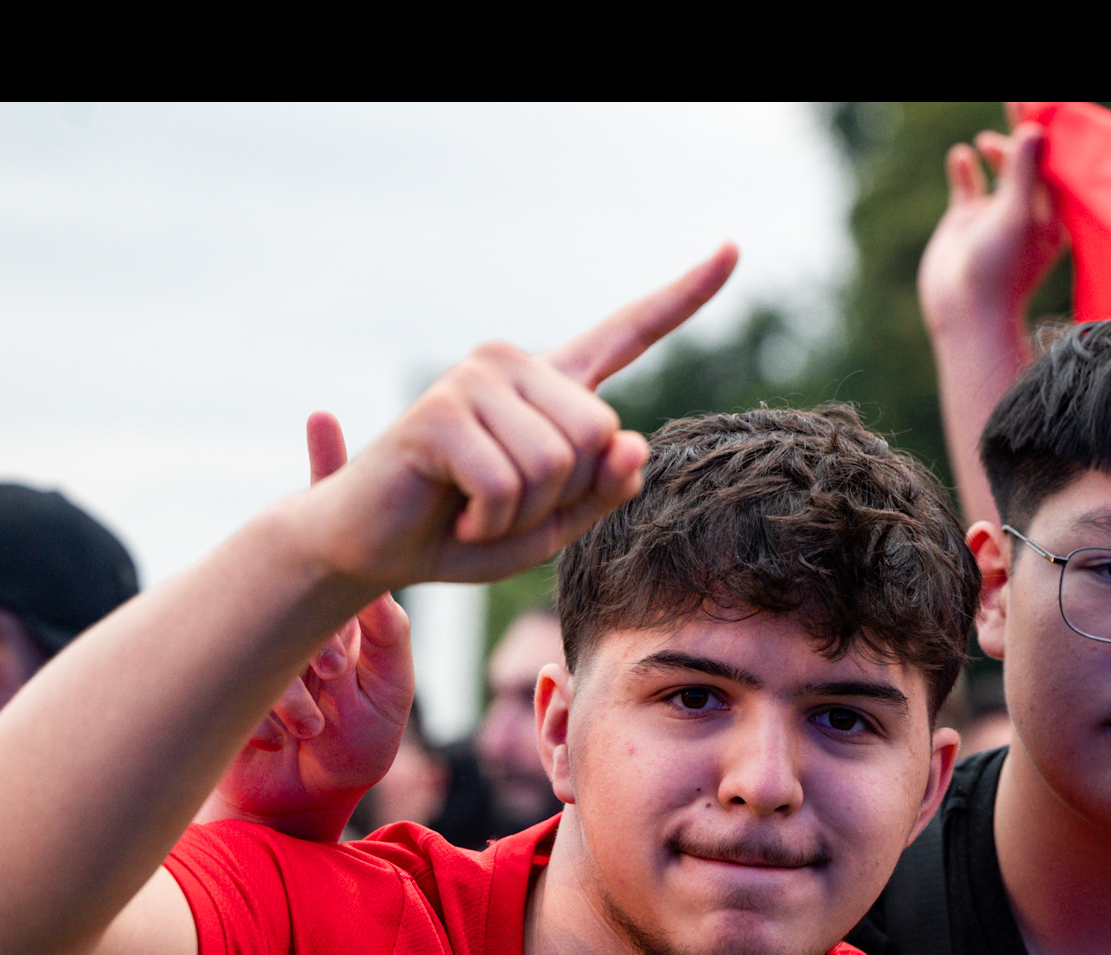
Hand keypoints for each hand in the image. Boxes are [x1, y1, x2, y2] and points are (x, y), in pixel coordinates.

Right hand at [201, 412, 416, 841]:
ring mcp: (271, 640)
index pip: (351, 543)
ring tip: (322, 716)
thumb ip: (386, 646)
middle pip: (300, 568)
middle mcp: (308, 616)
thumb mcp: (384, 697)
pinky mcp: (240, 672)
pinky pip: (264, 677)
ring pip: (280, 633)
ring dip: (307, 682)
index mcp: (350, 613)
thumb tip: (384, 603)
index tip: (320, 421)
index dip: (331, 481)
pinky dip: (288, 710)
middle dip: (314, 577)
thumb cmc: (353, 747)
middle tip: (327, 595)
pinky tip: (300, 734)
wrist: (301, 800)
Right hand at [301, 244, 738, 590]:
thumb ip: (604, 488)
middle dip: (563, 495)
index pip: (630, 332)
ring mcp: (475, 379)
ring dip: (522, 514)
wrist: (377, 549)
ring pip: (556, 464)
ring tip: (477, 508)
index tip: (733, 250)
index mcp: (556, 385)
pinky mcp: (440, 410)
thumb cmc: (467, 532)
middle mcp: (516, 365)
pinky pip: (507, 483)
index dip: (684, 295)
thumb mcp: (557, 523)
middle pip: (600, 434)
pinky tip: (458, 513)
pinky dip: (490, 521)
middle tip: (504, 504)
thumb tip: (632, 440)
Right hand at [918, 125, 1064, 337]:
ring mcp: (995, 215)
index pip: (1055, 163)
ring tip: (985, 142)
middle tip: (1014, 103)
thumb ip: (1024, 172)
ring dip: (996, 150)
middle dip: (1023, 133)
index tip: (1039, 105)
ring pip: (1000, 170)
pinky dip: (966, 168)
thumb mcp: (1016, 216)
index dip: (1049, 133)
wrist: (964, 312)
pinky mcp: (966, 222)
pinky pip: (968, 185)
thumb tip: (1034, 130)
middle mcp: (1026, 211)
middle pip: (1029, 160)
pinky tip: (962, 156)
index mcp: (1050, 213)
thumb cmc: (1000, 270)